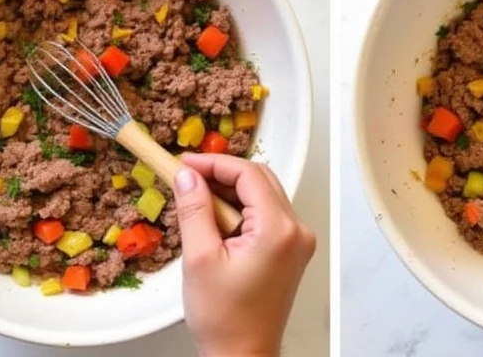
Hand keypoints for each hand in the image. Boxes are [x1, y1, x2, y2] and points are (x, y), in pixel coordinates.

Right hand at [174, 154, 316, 356]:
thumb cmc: (224, 319)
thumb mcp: (199, 259)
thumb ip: (194, 210)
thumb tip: (187, 175)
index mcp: (278, 229)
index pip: (249, 174)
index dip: (214, 163)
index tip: (185, 163)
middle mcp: (296, 229)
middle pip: (259, 179)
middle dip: (222, 174)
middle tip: (188, 177)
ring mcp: (297, 240)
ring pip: (263, 194)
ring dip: (231, 191)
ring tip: (197, 199)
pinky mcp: (290, 249)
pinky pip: (266, 213)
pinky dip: (241, 208)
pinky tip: (216, 218)